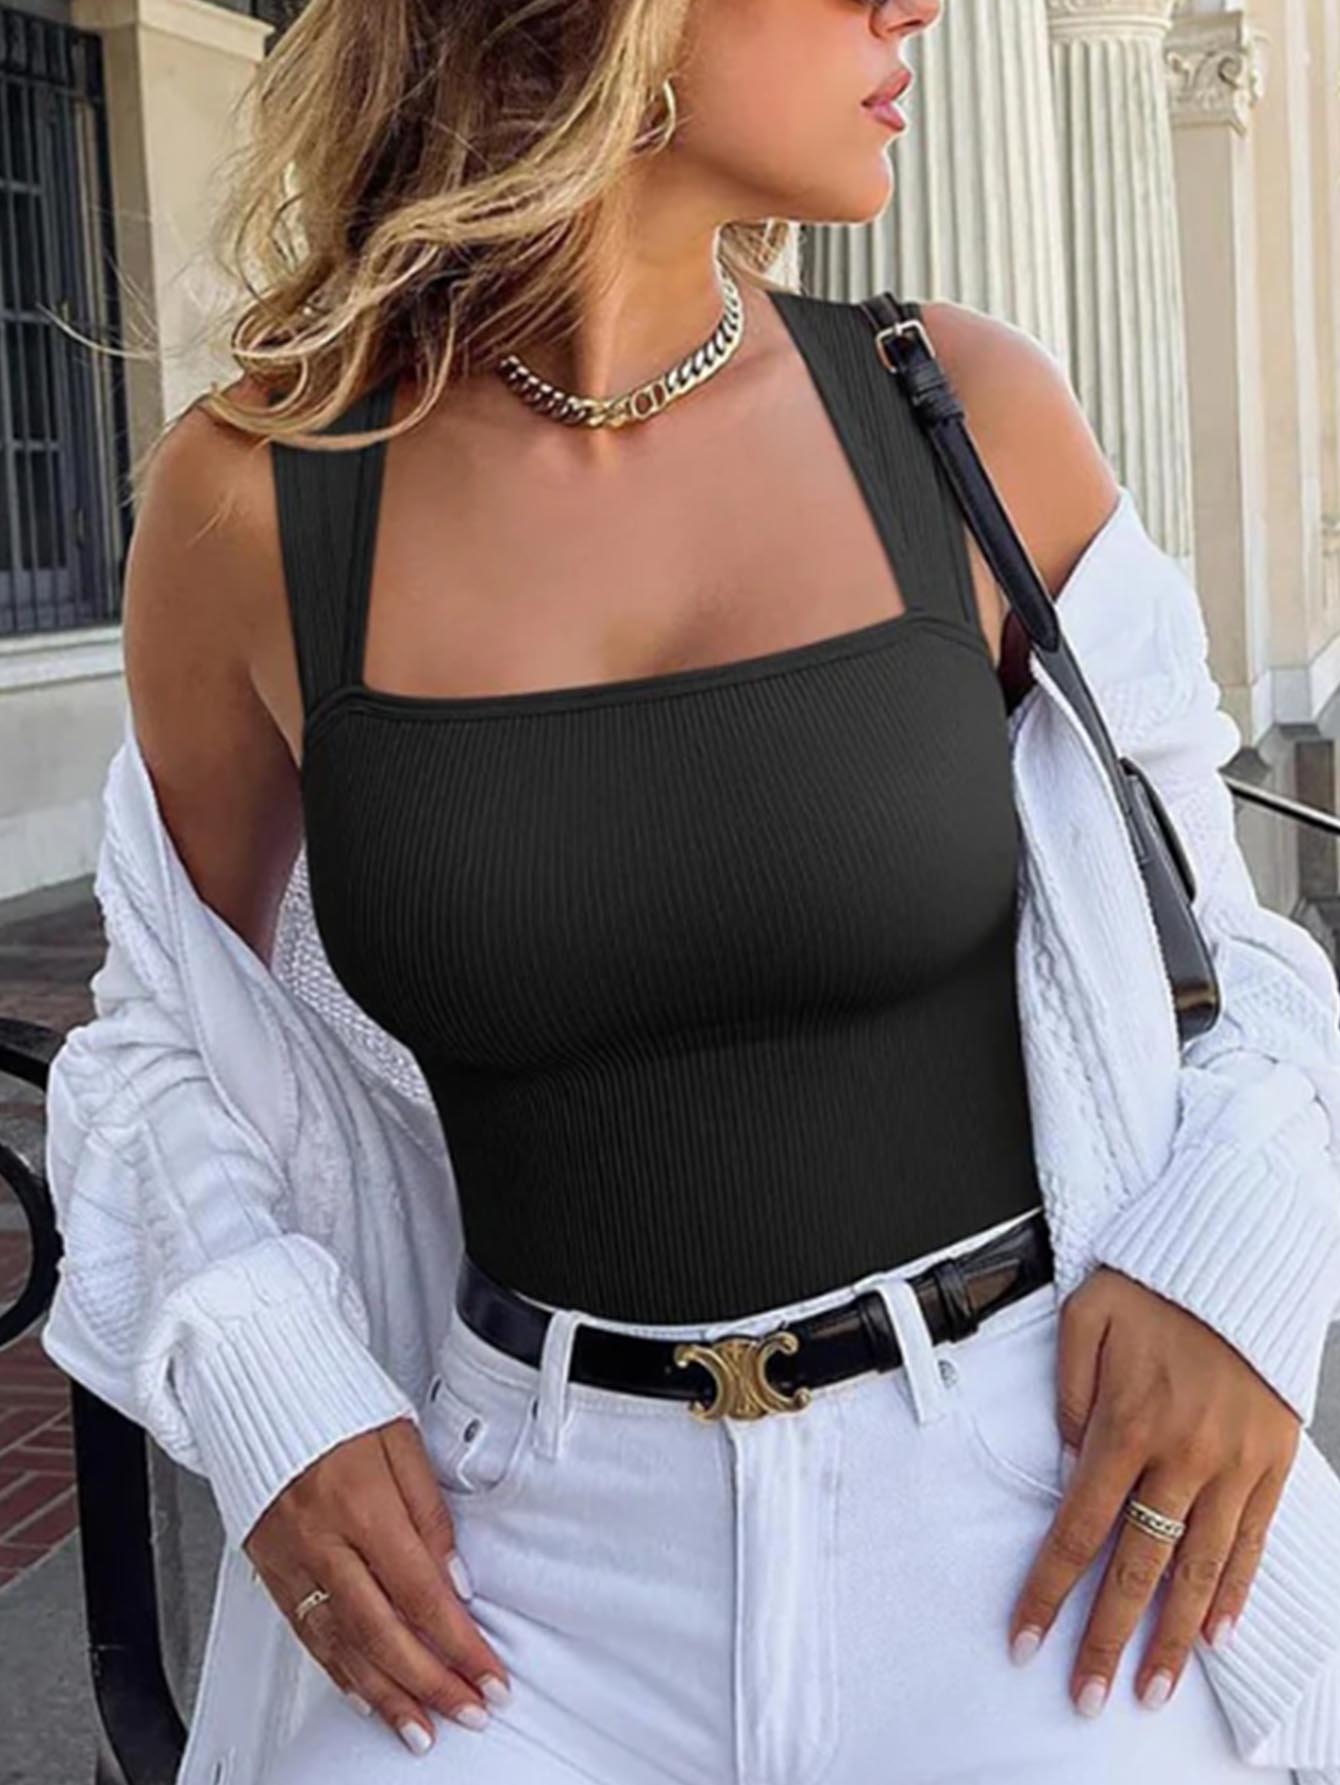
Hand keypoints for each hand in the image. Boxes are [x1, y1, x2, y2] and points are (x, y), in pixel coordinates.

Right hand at [244, 1416, 510, 1753]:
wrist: (262, 1385)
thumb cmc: (338, 1405)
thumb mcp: (401, 1441)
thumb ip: (431, 1512)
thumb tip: (456, 1579)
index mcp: (362, 1502)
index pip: (421, 1592)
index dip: (459, 1642)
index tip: (489, 1674)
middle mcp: (322, 1538)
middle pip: (382, 1631)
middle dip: (430, 1682)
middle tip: (467, 1711)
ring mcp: (290, 1558)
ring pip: (341, 1645)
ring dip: (386, 1695)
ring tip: (421, 1727)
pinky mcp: (269, 1568)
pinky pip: (306, 1634)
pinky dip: (338, 1672)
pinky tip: (365, 1694)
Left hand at [1007, 1267, 1300, 1715]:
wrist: (1243, 1259)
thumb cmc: (1155, 1285)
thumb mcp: (1086, 1318)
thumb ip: (1068, 1393)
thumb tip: (1068, 1463)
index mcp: (1126, 1424)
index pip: (1078, 1527)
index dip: (1049, 1590)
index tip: (1025, 1638)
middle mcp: (1181, 1456)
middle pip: (1137, 1566)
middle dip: (1107, 1638)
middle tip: (1086, 1695)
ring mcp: (1232, 1466)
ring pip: (1198, 1569)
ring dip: (1172, 1635)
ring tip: (1153, 1689)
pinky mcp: (1272, 1464)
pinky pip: (1252, 1541)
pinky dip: (1234, 1591)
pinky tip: (1215, 1632)